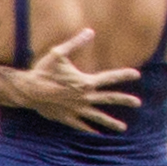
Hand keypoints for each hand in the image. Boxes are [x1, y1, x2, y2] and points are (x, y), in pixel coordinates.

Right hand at [0, 25, 139, 135]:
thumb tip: (90, 31)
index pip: (110, 78)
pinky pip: (82, 126)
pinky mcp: (67, 118)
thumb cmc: (43, 71)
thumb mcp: (59, 53)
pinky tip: (98, 135)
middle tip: (138, 103)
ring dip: (111, 122)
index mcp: (85, 82)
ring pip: (98, 117)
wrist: (29, 91)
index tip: (136, 74)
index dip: (124, 75)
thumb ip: (76, 43)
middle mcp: (85, 97)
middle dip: (125, 100)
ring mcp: (77, 109)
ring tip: (123, 128)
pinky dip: (91, 130)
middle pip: (109, 99)